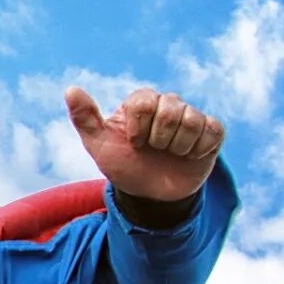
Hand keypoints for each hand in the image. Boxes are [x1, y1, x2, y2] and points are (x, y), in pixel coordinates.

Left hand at [66, 86, 223, 200]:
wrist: (150, 194)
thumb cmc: (123, 165)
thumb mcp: (99, 145)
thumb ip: (85, 118)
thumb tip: (71, 89)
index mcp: (141, 102)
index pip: (144, 102)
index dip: (138, 128)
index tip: (134, 143)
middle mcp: (168, 103)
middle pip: (170, 109)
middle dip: (158, 138)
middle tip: (153, 150)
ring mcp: (191, 116)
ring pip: (192, 121)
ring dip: (178, 146)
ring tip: (171, 154)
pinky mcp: (211, 132)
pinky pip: (213, 131)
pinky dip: (199, 149)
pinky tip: (189, 156)